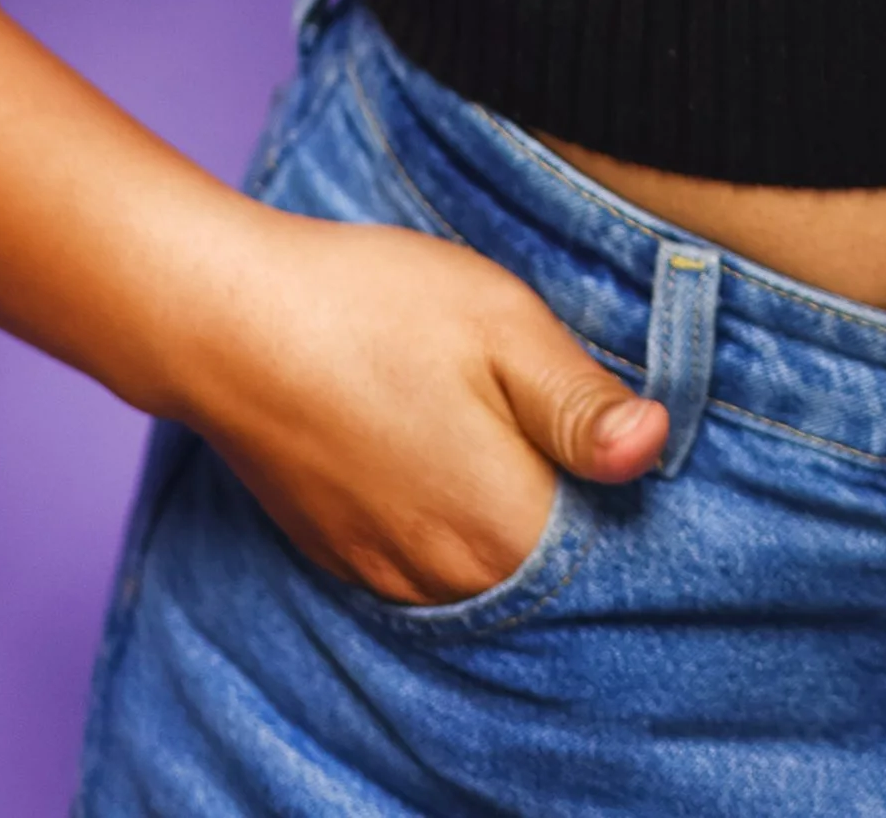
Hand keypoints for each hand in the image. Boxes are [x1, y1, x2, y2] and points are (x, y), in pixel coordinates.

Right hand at [169, 205, 666, 603]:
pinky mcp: (345, 558)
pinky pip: (427, 569)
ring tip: (501, 439)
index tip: (624, 440)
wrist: (229, 321)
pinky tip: (441, 460)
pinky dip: (450, 530)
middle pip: (549, 570)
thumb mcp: (503, 325)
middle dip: (572, 512)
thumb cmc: (375, 308)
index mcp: (506, 527)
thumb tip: (656, 448)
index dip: (626, 496)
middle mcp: (452, 579)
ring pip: (487, 574)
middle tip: (563, 426)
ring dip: (508, 523)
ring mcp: (389, 576)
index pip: (610, 550)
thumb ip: (582, 403)